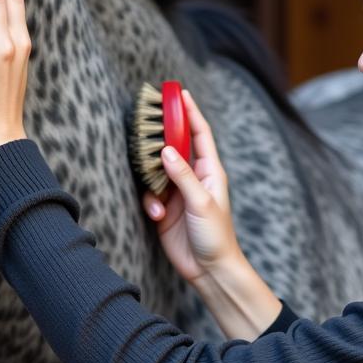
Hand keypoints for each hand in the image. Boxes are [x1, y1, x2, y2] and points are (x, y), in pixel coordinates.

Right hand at [141, 89, 241, 283]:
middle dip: (160, 140)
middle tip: (147, 127)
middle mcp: (193, 177)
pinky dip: (150, 202)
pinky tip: (158, 215)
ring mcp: (177, 192)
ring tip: (159, 197)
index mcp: (210, 170)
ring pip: (155, 171)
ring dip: (152, 182)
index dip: (190, 112)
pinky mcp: (164, 208)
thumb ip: (182, 175)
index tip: (178, 93)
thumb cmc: (216, 235)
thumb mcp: (201, 202)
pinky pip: (149, 194)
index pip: (199, 134)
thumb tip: (165, 150)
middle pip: (173, 148)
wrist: (209, 269)